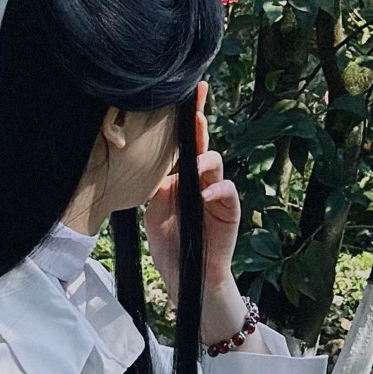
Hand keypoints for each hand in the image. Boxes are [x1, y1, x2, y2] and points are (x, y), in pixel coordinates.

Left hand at [144, 83, 246, 339]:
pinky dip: (218, 191)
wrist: (188, 280)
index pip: (182, 143)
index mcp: (181, 176)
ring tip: (196, 161)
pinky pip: (227, 194)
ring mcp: (216, 194)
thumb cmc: (171, 243)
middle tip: (194, 110)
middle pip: (201, 145)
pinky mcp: (228, 212)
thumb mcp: (154, 211)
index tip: (185, 94)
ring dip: (206, 160)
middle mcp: (200, 179)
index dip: (184, 119)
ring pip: (215, 165)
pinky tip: (207, 193)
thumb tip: (144, 160)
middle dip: (199, 124)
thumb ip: (154, 186)